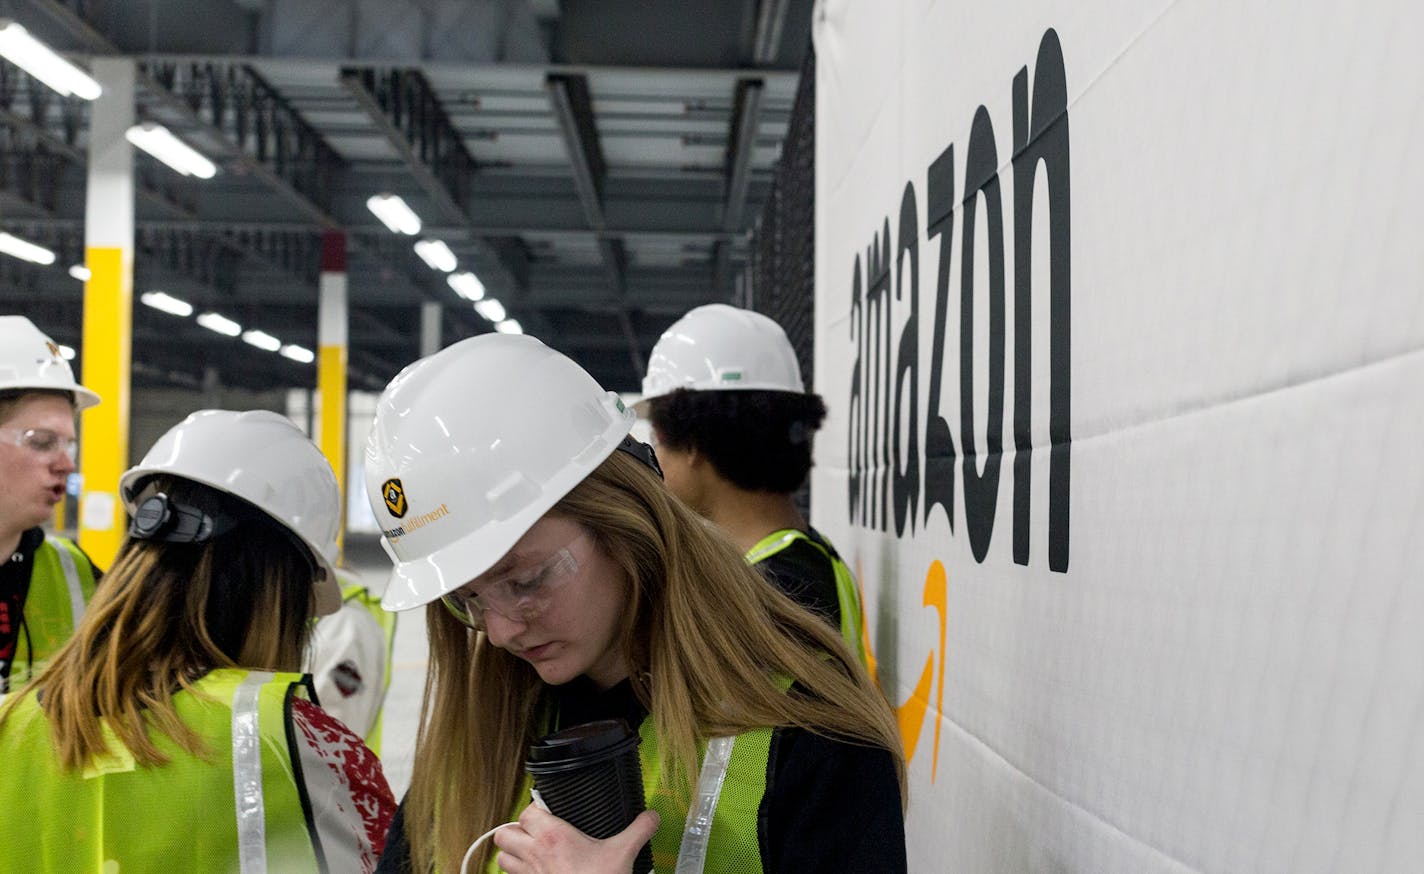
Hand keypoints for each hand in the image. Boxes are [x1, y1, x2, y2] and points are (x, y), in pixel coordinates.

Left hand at [492, 802, 658, 873]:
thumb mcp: (624, 852)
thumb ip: (639, 829)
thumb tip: (650, 816)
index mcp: (553, 836)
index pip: (527, 812)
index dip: (535, 810)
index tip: (547, 811)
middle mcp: (535, 854)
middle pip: (504, 834)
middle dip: (516, 831)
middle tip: (533, 831)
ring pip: (502, 857)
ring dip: (512, 852)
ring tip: (529, 850)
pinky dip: (518, 873)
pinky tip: (534, 871)